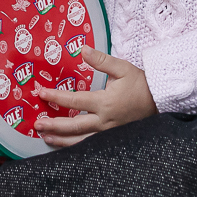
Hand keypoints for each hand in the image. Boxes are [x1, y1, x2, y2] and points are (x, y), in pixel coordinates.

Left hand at [33, 46, 156, 146]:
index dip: (56, 96)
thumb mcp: (122, 68)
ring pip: (81, 141)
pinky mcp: (112, 139)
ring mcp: (108, 133)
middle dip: (53, 125)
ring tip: (45, 139)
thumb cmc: (141, 84)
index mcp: (105, 102)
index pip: (74, 101)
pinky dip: (76, 146)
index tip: (41, 93)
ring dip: (62, 140)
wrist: (160, 101)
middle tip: (36, 124)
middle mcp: (104, 121)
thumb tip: (82, 49)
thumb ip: (101, 60)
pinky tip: (66, 145)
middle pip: (73, 126)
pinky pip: (91, 145)